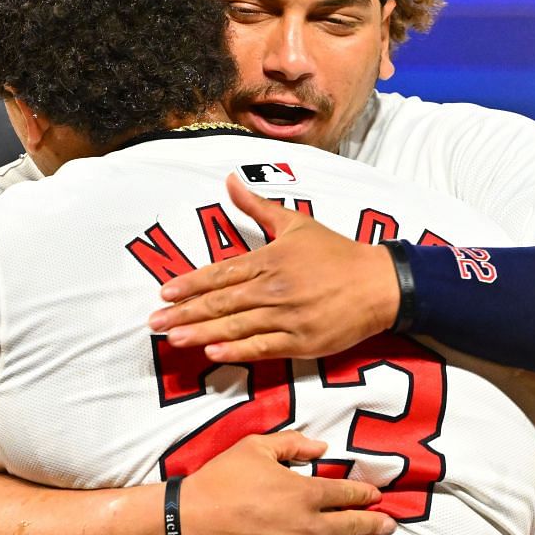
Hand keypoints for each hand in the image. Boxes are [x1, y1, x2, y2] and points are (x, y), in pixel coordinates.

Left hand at [149, 175, 399, 362]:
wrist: (379, 284)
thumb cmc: (336, 253)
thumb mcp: (296, 223)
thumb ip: (257, 207)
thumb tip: (229, 180)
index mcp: (269, 259)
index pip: (220, 274)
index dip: (190, 285)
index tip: (164, 294)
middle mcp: (273, 288)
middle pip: (221, 303)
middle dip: (184, 314)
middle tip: (155, 324)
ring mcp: (287, 317)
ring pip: (236, 326)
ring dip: (201, 334)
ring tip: (174, 340)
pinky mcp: (302, 341)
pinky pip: (263, 347)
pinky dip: (237, 351)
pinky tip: (213, 354)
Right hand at [179, 430, 395, 534]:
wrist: (189, 524)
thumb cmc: (220, 482)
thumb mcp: (254, 448)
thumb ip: (292, 443)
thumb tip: (323, 448)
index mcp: (305, 493)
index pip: (347, 494)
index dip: (365, 495)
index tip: (377, 497)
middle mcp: (310, 526)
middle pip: (353, 525)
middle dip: (374, 524)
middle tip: (390, 525)